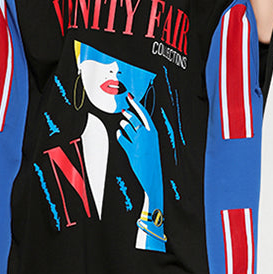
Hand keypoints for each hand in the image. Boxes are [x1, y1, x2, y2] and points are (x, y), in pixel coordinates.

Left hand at [116, 94, 163, 208]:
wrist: (152, 176)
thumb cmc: (152, 160)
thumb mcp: (151, 144)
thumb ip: (145, 133)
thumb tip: (133, 123)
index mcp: (153, 132)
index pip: (144, 114)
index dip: (136, 104)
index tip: (130, 97)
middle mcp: (147, 135)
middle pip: (134, 119)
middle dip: (128, 113)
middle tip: (123, 110)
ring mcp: (139, 142)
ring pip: (127, 127)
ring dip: (123, 124)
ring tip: (122, 124)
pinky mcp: (131, 150)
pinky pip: (122, 139)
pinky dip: (119, 136)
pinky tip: (119, 135)